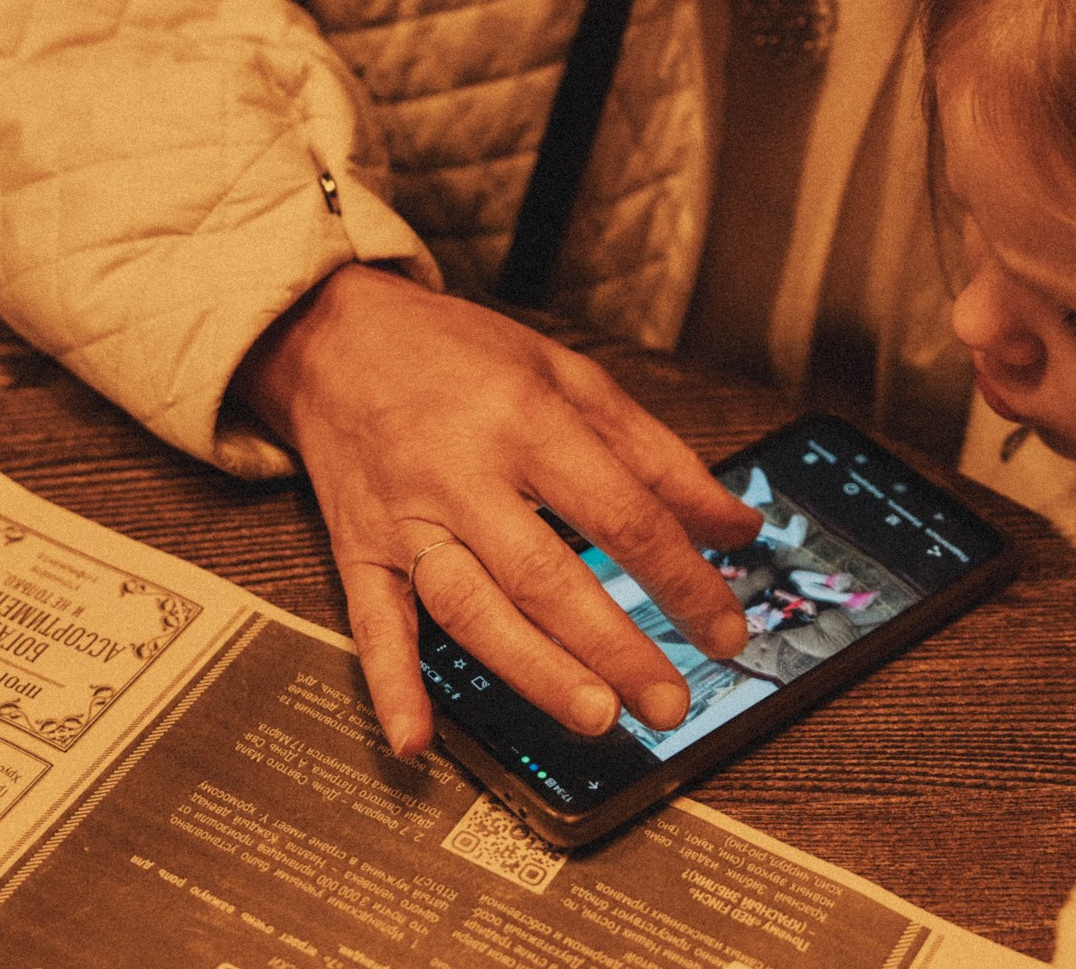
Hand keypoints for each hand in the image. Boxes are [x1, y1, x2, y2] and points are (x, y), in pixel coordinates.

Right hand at [232, 263, 762, 757]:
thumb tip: (738, 526)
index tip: (725, 629)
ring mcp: (404, 517)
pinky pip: (372, 624)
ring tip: (595, 716)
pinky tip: (416, 739)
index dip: (681, 577)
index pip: (620, 512)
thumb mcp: (570, 377)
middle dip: (615, 644)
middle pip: (546, 572)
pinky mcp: (357, 549)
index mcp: (525, 420)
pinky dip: (391, 685)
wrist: (336, 337)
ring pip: (470, 607)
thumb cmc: (460, 355)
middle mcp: (462, 472)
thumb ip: (658, 457)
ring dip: (532, 669)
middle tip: (671, 701)